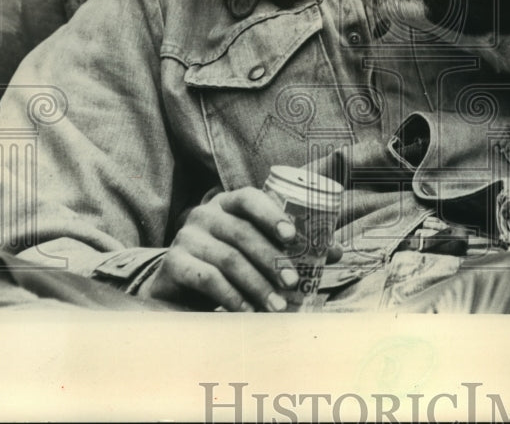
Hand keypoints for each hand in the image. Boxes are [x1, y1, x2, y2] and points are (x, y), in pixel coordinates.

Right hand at [135, 187, 340, 311]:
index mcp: (228, 202)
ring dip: (257, 284)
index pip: (250, 198)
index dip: (272, 214)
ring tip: (278, 306)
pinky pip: (206, 279)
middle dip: (271, 259)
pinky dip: (232, 297)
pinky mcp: (173, 264)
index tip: (292, 236)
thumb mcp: (255, 248)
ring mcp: (186, 238)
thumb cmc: (228, 260)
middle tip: (293, 283)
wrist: (180, 283)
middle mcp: (204, 214)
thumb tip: (336, 251)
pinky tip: (248, 312)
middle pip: (242, 233)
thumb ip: (290, 246)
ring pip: (228, 259)